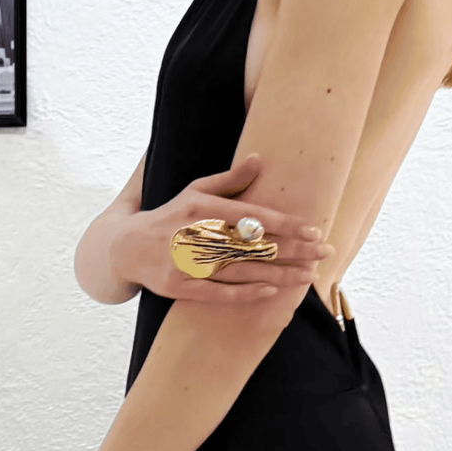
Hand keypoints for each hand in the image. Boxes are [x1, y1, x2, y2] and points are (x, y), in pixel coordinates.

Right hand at [115, 157, 326, 304]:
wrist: (127, 247)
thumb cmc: (170, 216)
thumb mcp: (195, 191)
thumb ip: (229, 180)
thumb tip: (259, 158)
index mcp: (203, 208)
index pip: (253, 217)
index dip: (287, 225)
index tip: (315, 230)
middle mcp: (197, 234)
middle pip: (254, 245)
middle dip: (294, 250)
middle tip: (324, 253)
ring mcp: (188, 263)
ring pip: (243, 270)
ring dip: (279, 273)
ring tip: (308, 275)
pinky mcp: (180, 287)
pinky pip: (219, 292)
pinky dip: (246, 292)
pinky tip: (271, 291)